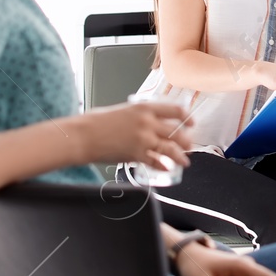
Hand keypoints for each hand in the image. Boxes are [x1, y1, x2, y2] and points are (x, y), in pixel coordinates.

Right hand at [77, 101, 193, 170]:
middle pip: (177, 132)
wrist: (83, 135)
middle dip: (186, 141)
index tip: (191, 123)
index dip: (187, 118)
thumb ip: (140, 115)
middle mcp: (147, 122)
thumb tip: (152, 121)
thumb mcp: (123, 110)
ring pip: (171, 148)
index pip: (175, 111)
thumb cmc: (98, 122)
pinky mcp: (137, 155)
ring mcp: (143, 139)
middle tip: (189, 145)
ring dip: (180, 156)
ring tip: (184, 161)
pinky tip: (167, 168)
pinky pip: (156, 162)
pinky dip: (163, 166)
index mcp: (144, 108)